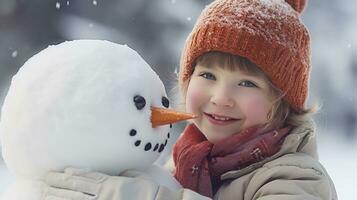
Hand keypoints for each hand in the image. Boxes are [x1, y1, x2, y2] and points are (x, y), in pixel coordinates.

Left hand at [41, 167, 157, 199]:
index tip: (61, 172)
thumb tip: (119, 173)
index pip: (88, 177)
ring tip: (44, 193)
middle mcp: (104, 194)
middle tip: (44, 180)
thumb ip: (126, 173)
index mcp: (112, 183)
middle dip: (59, 184)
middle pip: (77, 188)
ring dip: (59, 196)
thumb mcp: (138, 177)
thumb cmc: (150, 191)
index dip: (74, 174)